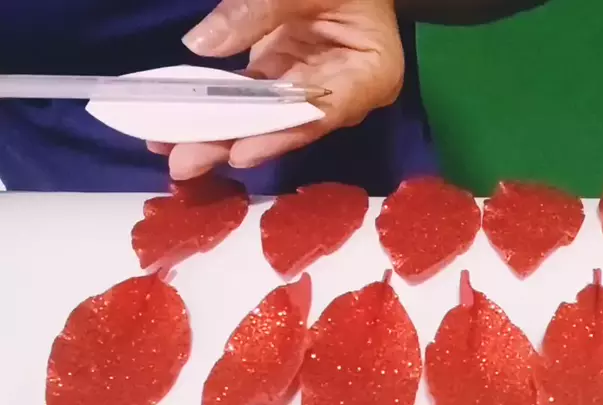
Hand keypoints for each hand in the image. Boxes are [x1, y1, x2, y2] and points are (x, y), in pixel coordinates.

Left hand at [147, 0, 403, 179]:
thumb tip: (201, 45)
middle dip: (234, 142)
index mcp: (370, 73)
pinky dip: (217, 105)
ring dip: (217, 131)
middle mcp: (342, 93)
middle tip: (186, 164)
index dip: (280, 135)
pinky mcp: (285, 75)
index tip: (239, 152)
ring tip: (170, 147)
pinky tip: (181, 117)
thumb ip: (260, 8)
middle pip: (286, 125)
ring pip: (262, 117)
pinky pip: (249, 97)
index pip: (322, 112)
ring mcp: (310, 85)